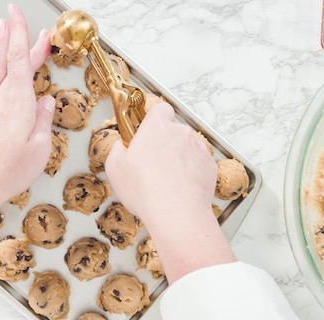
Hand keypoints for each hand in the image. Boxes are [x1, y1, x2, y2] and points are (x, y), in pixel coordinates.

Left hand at [0, 4, 53, 207]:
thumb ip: (44, 120)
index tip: (33, 24)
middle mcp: (0, 98)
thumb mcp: (41, 148)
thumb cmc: (10, 172)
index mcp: (20, 102)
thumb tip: (46, 101)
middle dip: (14, 35)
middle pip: (9, 59)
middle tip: (16, 16)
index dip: (27, 38)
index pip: (24, 61)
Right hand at [105, 103, 216, 225]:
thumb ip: (117, 149)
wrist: (176, 214)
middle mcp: (180, 133)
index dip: (154, 119)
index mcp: (157, 128)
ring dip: (178, 158)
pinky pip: (198, 164)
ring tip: (166, 180)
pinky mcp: (210, 165)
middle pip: (173, 131)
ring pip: (186, 148)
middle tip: (152, 163)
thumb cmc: (145, 190)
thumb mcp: (114, 168)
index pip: (160, 109)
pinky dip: (191, 172)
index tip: (147, 131)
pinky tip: (179, 187)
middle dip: (164, 143)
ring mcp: (198, 148)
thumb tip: (121, 146)